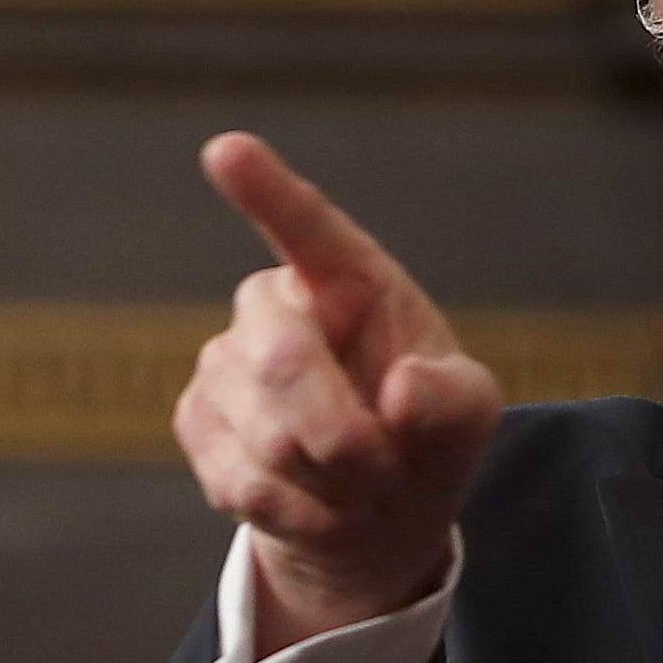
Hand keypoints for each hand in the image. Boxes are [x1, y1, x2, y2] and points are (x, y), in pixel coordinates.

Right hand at [184, 132, 504, 651]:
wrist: (376, 506)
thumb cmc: (426, 434)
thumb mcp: (468, 414)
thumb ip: (452, 398)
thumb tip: (400, 393)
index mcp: (347, 277)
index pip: (306, 227)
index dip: (266, 190)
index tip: (229, 151)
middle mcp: (274, 305)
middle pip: (284, 362)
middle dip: (347, 437)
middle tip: (386, 466)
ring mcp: (223, 362)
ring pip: (268, 435)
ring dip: (333, 482)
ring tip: (360, 482)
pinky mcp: (195, 423)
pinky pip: (243, 482)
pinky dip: (301, 512)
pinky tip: (322, 504)